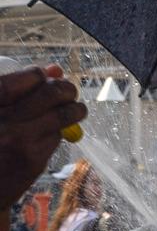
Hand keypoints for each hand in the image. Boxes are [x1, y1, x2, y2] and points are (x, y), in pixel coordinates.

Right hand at [0, 65, 85, 210]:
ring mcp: (19, 142)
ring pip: (60, 117)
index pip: (24, 80)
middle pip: (50, 95)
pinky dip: (56, 133)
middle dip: (66, 89)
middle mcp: (4, 121)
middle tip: (69, 91)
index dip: (39, 75)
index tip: (44, 76)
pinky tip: (48, 134)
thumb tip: (54, 69)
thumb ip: (18, 89)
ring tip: (75, 109)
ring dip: (73, 110)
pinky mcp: (33, 161)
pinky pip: (55, 138)